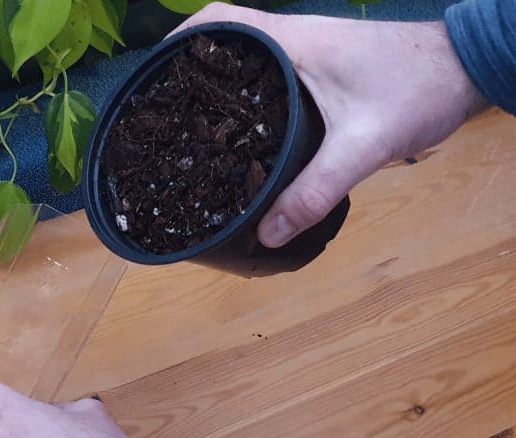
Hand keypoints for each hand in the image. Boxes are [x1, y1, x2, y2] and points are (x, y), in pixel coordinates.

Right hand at [173, 5, 488, 246]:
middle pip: (223, 37)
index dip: (180, 41)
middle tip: (166, 112)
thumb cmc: (419, 90)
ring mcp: (307, 47)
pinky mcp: (321, 63)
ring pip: (245, 55)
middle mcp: (293, 36)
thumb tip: (268, 234)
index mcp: (292, 41)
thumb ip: (317, 190)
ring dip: (217, 80)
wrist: (466, 68)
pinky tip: (244, 129)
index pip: (219, 20)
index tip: (154, 76)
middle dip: (188, 68)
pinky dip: (247, 90)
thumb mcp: (365, 144)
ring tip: (193, 124)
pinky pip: (268, 69)